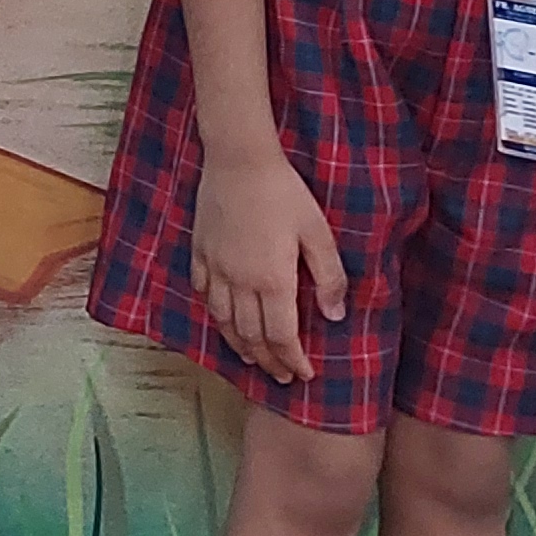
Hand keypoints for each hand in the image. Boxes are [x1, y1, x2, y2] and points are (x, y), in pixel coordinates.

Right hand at [192, 150, 348, 383]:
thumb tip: (335, 315)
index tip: (304, 375)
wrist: (239, 159)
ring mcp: (215, 267)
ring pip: (223, 320)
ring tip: (252, 358)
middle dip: (268, 362)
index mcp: (272, 280)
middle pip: (251, 336)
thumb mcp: (318, 232)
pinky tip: (221, 317)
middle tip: (280, 376)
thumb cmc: (284, 193)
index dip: (293, 361)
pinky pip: (202, 292)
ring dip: (239, 345)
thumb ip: (329, 277)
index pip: (282, 337)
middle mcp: (239, 282)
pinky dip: (213, 313)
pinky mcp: (200, 251)